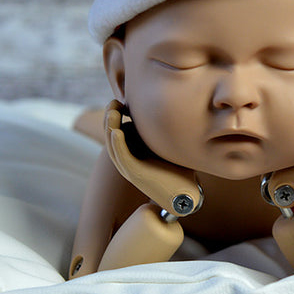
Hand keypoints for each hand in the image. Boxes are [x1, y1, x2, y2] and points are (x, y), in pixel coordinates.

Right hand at [103, 100, 202, 218]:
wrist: (184, 194)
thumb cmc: (179, 169)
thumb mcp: (168, 143)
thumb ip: (161, 128)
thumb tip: (168, 105)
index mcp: (133, 151)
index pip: (116, 129)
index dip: (115, 114)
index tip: (121, 99)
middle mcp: (127, 159)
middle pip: (110, 134)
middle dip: (109, 117)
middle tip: (113, 102)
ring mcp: (130, 168)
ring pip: (113, 145)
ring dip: (110, 127)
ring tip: (112, 111)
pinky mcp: (136, 174)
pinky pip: (122, 157)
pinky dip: (118, 144)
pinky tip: (118, 130)